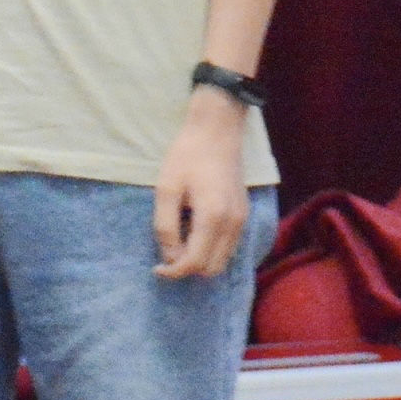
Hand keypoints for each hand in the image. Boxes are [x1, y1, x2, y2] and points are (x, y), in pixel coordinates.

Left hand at [151, 91, 250, 279]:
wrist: (217, 128)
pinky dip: (212, 250)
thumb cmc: (187, 154)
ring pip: (223, 261)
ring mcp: (242, 219)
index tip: (156, 267)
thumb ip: (165, 227)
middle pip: (211, 269)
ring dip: (201, 260)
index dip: (173, 272)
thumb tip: (169, 258)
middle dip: (187, 268)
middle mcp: (233, 224)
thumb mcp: (167, 189)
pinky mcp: (244, 214)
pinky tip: (195, 231)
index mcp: (213, 218)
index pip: (194, 263)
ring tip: (181, 239)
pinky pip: (229, 247)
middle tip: (168, 252)